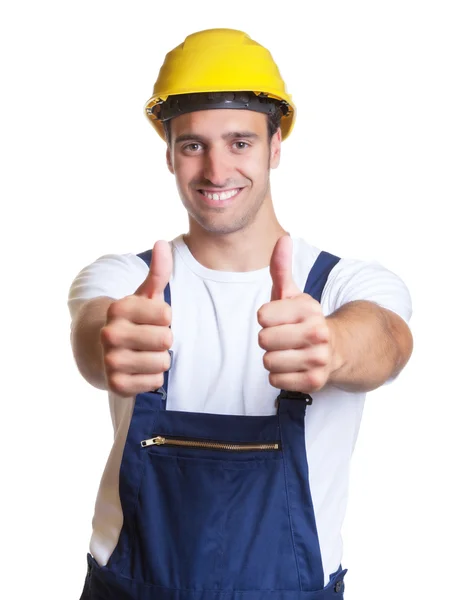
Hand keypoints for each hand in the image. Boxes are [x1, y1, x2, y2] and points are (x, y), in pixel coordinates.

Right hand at [100, 240, 172, 396]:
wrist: (102, 350)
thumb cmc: (134, 320)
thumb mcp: (146, 295)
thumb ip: (158, 271)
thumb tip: (161, 244)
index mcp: (119, 308)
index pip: (166, 314)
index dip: (165, 318)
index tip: (151, 319)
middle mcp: (110, 333)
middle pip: (166, 339)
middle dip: (164, 340)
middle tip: (149, 339)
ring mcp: (111, 360)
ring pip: (162, 362)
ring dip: (159, 360)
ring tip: (144, 354)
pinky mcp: (116, 385)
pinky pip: (155, 382)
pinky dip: (152, 378)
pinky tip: (139, 370)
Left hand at [257, 235, 333, 392]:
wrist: (338, 350)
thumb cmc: (304, 321)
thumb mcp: (293, 294)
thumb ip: (281, 268)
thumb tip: (283, 238)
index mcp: (309, 309)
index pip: (262, 316)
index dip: (267, 318)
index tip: (281, 319)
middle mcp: (317, 333)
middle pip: (263, 340)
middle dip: (269, 340)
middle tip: (285, 338)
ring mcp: (318, 359)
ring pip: (268, 362)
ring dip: (274, 359)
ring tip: (290, 352)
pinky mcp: (314, 382)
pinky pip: (275, 381)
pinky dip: (280, 376)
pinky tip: (295, 367)